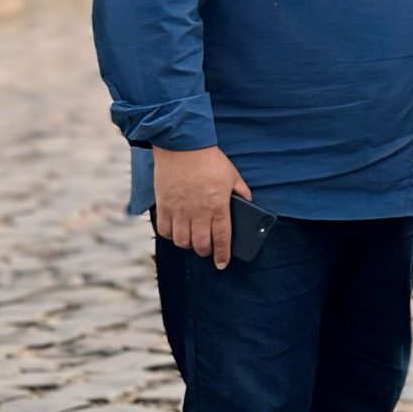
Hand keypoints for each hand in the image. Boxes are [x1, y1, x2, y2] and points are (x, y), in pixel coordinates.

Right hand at [152, 146, 251, 268]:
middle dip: (205, 252)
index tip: (222, 264)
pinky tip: (175, 232)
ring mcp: (179, 211)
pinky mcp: (163, 206)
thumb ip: (241, 191)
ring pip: (181, 241)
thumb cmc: (210, 160)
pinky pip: (164, 230)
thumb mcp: (232, 175)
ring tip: (192, 241)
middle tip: (208, 251)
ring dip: (188, 245)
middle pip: (200, 244)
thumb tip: (248, 202)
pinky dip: (170, 236)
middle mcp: (198, 212)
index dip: (222, 254)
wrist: (182, 147)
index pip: (222, 238)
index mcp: (218, 206)